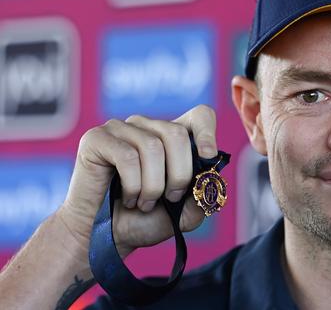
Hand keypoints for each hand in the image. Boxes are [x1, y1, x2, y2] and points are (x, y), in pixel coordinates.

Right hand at [57, 105, 217, 256]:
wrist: (108, 238)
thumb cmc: (144, 221)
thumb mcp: (184, 212)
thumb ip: (202, 194)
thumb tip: (210, 175)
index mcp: (170, 137)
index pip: (200, 115)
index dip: (207, 133)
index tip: (208, 157)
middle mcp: (146, 127)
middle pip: (176, 133)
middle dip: (179, 173)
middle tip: (169, 198)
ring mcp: (120, 129)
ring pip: (152, 146)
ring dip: (153, 185)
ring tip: (145, 203)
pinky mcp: (96, 139)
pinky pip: (127, 156)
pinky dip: (133, 185)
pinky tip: (129, 198)